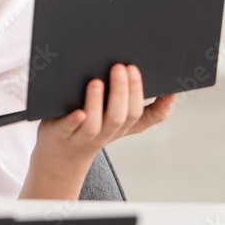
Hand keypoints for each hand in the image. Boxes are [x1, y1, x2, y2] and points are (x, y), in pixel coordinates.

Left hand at [33, 64, 174, 172]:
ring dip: (97, 103)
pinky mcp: (61, 134)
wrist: (61, 156)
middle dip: (122, 91)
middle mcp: (105, 132)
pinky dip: (74, 121)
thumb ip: (137, 106)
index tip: (158, 83)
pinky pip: (68, 129)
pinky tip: (78, 111)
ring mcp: (82, 136)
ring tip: (97, 82)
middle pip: (119, 116)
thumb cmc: (90, 129)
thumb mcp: (118, 122)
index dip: (155, 104)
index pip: (142, 117)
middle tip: (121, 67)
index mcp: (121, 126)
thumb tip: (163, 86)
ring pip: (94, 124)